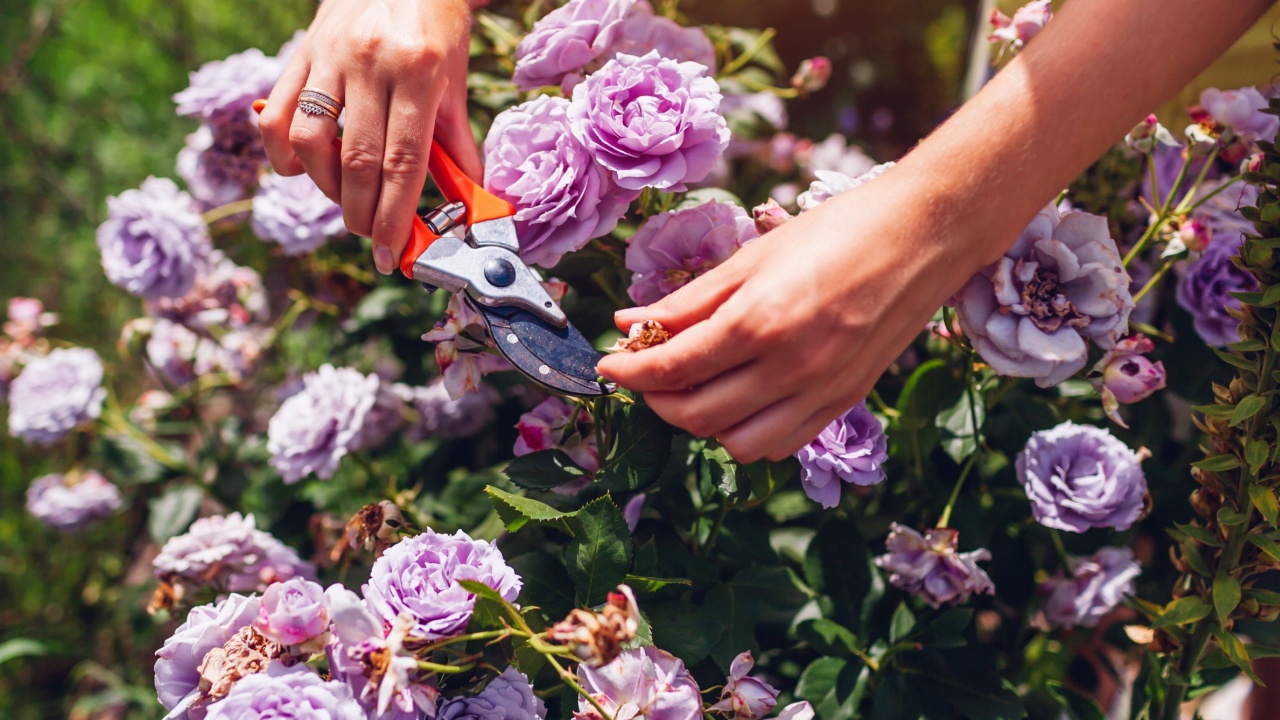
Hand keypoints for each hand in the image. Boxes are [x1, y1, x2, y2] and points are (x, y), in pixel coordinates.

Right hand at [259, 0, 480, 274]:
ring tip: (347, 198)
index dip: (394, 215)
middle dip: (363, 214)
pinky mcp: (302, 53)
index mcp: (418, 72)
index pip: (403, 161)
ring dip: (326, 186)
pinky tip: (300, 169)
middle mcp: (371, 64)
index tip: (391, 252)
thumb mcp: (454, 78)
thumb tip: (469, 199)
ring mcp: (330, 57)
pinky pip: (278, 113)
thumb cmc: (435, 25)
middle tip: (371, 236)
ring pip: (312, 141)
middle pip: (358, 160)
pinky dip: (283, 152)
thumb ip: (456, 141)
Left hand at [596, 171, 996, 463]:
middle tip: (645, 372)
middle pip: (694, 415)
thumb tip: (629, 323)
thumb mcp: (754, 256)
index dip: (628, 371)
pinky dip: (747, 433)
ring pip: (735, 443)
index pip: (671, 367)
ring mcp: (820, 392)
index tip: (607, 365)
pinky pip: (780, 443)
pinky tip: (740, 399)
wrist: (924, 236)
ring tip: (694, 385)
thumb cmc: (838, 230)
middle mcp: (789, 368)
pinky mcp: (843, 402)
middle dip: (656, 399)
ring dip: (701, 422)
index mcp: (760, 322)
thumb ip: (689, 300)